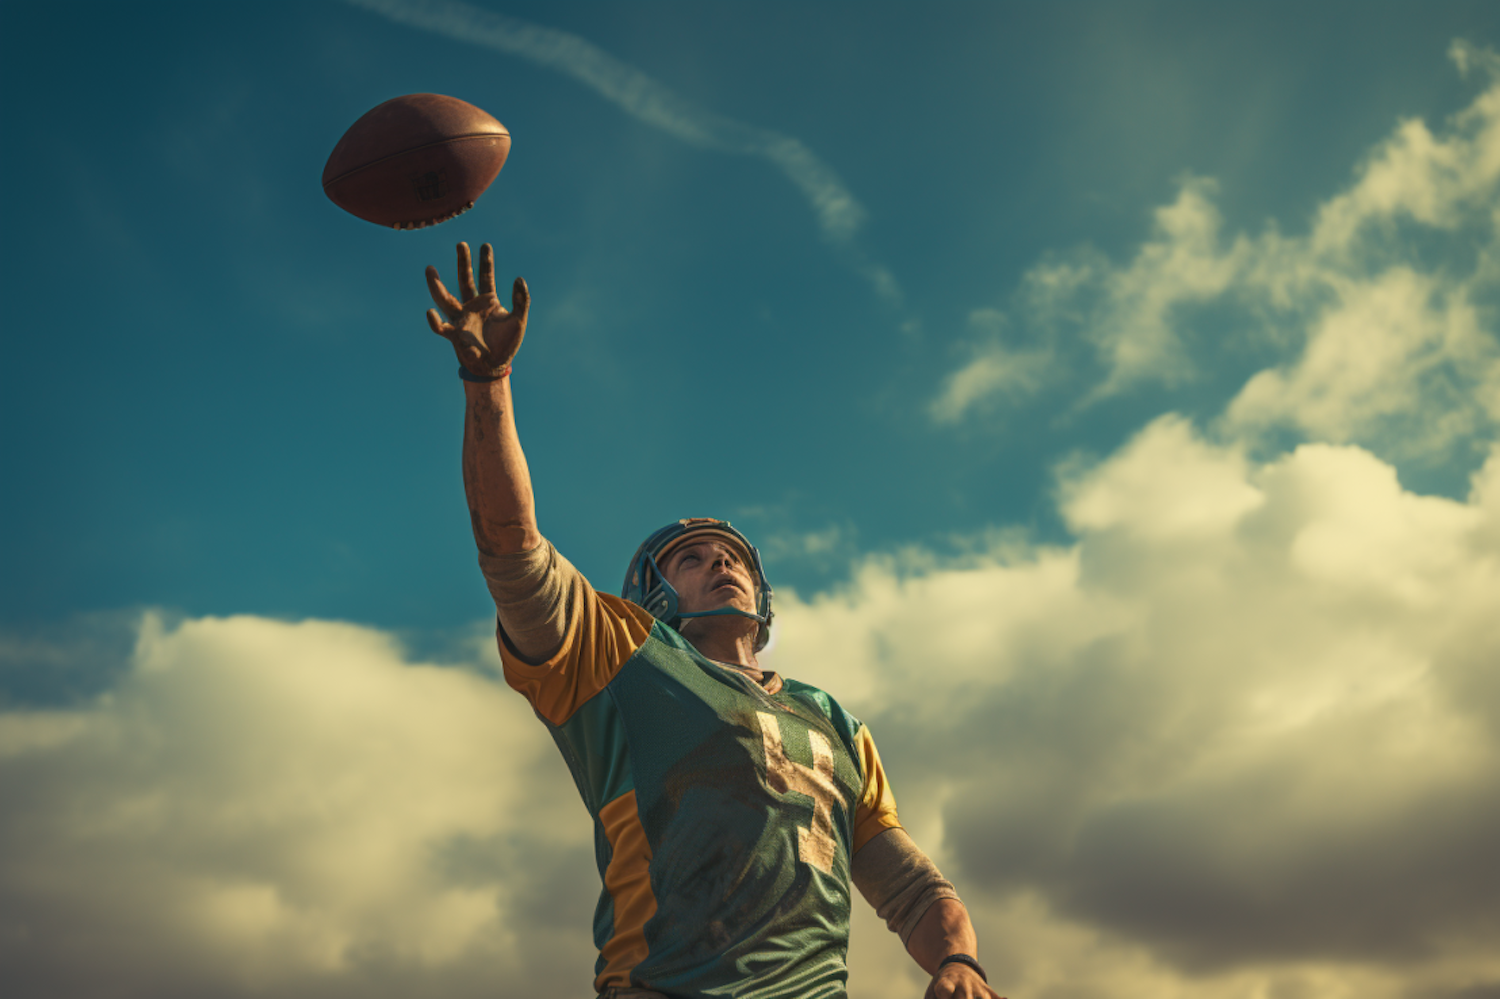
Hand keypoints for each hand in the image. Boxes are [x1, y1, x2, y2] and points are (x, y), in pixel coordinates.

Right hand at [425, 241, 529, 376]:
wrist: (495, 366)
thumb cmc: (507, 344)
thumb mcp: (518, 320)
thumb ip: (520, 300)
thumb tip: (519, 278)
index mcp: (488, 301)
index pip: (485, 277)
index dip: (486, 262)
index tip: (485, 245)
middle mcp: (472, 306)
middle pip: (465, 280)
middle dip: (463, 263)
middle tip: (461, 244)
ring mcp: (461, 319)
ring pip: (446, 298)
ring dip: (437, 285)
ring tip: (430, 269)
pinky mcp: (454, 335)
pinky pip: (441, 327)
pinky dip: (435, 321)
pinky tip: (430, 312)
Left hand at [924, 963, 1003, 998]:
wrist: (957, 965)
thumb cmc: (941, 986)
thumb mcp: (932, 993)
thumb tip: (946, 997)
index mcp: (946, 982)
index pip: (945, 988)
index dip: (946, 993)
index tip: (946, 995)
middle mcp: (962, 983)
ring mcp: (976, 986)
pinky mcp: (987, 990)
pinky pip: (995, 997)